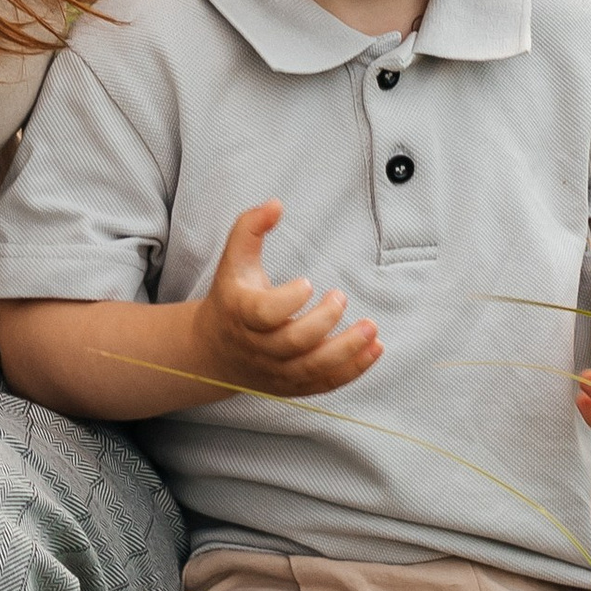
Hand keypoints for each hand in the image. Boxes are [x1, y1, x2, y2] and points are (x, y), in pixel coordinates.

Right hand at [192, 201, 383, 400]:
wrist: (216, 351)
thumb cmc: (232, 296)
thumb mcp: (234, 259)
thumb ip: (251, 227)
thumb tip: (276, 204)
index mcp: (241, 314)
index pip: (264, 314)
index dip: (288, 300)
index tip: (308, 282)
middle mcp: (258, 348)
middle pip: (294, 343)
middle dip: (323, 322)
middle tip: (340, 297)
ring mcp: (277, 371)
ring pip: (313, 368)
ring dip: (347, 351)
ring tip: (372, 329)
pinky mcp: (293, 385)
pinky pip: (325, 383)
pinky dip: (353, 370)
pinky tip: (374, 349)